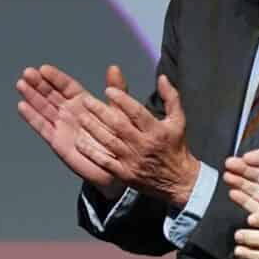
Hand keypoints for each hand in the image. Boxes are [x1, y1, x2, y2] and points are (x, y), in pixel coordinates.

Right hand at [13, 64, 116, 193]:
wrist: (116, 167)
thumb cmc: (120, 139)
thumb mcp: (121, 111)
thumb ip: (117, 90)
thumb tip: (113, 67)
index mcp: (84, 102)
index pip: (66, 86)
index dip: (55, 77)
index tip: (43, 68)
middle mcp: (70, 112)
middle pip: (51, 94)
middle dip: (39, 83)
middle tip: (27, 72)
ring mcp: (62, 126)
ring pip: (43, 108)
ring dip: (32, 97)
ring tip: (21, 84)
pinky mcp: (57, 141)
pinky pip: (42, 127)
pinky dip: (32, 117)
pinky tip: (22, 106)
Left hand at [72, 66, 200, 207]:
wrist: (178, 181)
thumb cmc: (176, 147)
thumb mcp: (178, 120)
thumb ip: (171, 97)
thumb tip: (162, 77)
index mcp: (157, 130)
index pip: (137, 112)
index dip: (122, 100)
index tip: (108, 90)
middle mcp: (144, 145)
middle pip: (119, 125)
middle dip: (101, 112)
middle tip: (87, 101)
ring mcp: (133, 160)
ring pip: (109, 142)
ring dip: (93, 129)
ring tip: (81, 117)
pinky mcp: (125, 174)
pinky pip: (105, 162)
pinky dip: (91, 152)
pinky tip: (80, 142)